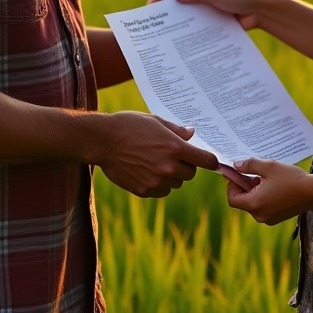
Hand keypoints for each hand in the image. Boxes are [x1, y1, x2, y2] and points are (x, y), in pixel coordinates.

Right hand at [95, 111, 219, 197]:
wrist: (103, 141)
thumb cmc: (129, 126)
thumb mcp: (155, 121)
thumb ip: (176, 131)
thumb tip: (192, 134)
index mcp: (175, 148)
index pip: (205, 160)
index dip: (209, 160)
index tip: (209, 160)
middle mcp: (168, 167)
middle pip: (191, 173)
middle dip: (186, 165)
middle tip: (174, 156)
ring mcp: (156, 181)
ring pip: (176, 184)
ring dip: (172, 176)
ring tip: (156, 162)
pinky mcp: (144, 190)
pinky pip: (161, 191)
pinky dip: (159, 184)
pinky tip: (147, 171)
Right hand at [147, 0, 266, 30]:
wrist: (260, 11)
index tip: (152, 6)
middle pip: (180, 2)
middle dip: (167, 12)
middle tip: (154, 24)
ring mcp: (208, 10)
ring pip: (189, 17)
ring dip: (179, 25)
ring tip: (166, 36)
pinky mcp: (214, 23)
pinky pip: (199, 28)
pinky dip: (192, 34)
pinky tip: (185, 44)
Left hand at [224, 158, 311, 224]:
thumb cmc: (291, 178)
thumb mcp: (268, 166)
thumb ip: (249, 165)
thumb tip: (236, 165)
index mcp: (254, 204)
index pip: (232, 198)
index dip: (232, 185)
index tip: (238, 173)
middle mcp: (259, 215)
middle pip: (242, 201)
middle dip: (245, 186)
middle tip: (252, 172)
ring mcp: (268, 218)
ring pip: (253, 203)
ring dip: (254, 190)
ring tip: (266, 178)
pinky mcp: (277, 218)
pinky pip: (263, 207)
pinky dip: (263, 197)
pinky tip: (274, 186)